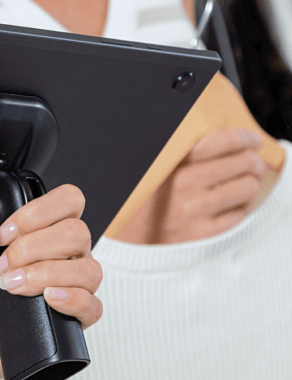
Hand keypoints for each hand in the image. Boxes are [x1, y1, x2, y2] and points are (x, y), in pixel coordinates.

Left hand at [0, 184, 102, 379]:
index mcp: (42, 230)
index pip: (65, 201)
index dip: (38, 212)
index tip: (5, 234)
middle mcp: (64, 253)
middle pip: (76, 232)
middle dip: (33, 248)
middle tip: (3, 267)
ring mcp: (73, 285)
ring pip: (87, 268)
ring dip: (46, 274)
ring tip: (13, 286)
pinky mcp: (75, 317)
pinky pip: (93, 306)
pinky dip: (72, 300)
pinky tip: (47, 298)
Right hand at [116, 128, 265, 244]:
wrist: (126, 241)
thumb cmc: (141, 202)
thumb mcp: (153, 171)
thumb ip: (178, 153)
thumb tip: (217, 138)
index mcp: (171, 163)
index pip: (223, 140)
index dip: (245, 138)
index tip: (251, 141)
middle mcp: (183, 184)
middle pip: (243, 163)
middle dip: (253, 161)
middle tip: (252, 163)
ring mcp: (194, 210)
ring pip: (247, 188)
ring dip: (250, 184)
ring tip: (243, 184)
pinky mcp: (202, 234)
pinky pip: (239, 215)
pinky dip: (239, 209)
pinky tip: (230, 206)